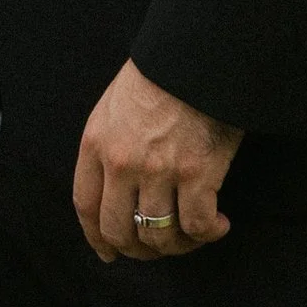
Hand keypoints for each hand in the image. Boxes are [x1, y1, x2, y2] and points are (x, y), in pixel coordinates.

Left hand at [73, 62, 239, 261]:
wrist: (199, 53)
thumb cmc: (163, 73)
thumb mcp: (116, 105)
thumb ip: (109, 144)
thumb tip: (115, 187)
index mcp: (97, 143)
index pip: (86, 206)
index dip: (96, 237)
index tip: (109, 252)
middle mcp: (122, 163)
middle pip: (119, 230)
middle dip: (138, 250)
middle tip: (159, 249)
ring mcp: (158, 171)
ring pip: (159, 235)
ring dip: (178, 245)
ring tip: (194, 234)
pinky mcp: (197, 174)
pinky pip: (197, 226)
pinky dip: (209, 233)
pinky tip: (219, 224)